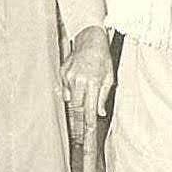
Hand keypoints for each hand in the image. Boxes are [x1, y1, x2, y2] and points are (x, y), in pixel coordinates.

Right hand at [60, 26, 112, 141]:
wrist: (91, 40)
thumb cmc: (102, 58)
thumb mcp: (109, 77)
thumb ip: (103, 96)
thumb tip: (100, 112)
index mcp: (93, 82)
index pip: (89, 109)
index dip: (88, 122)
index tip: (88, 131)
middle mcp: (79, 81)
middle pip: (77, 106)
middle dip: (82, 110)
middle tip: (88, 105)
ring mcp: (69, 77)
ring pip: (70, 98)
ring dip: (77, 98)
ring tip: (85, 84)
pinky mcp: (62, 73)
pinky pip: (65, 88)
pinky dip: (71, 88)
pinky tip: (78, 78)